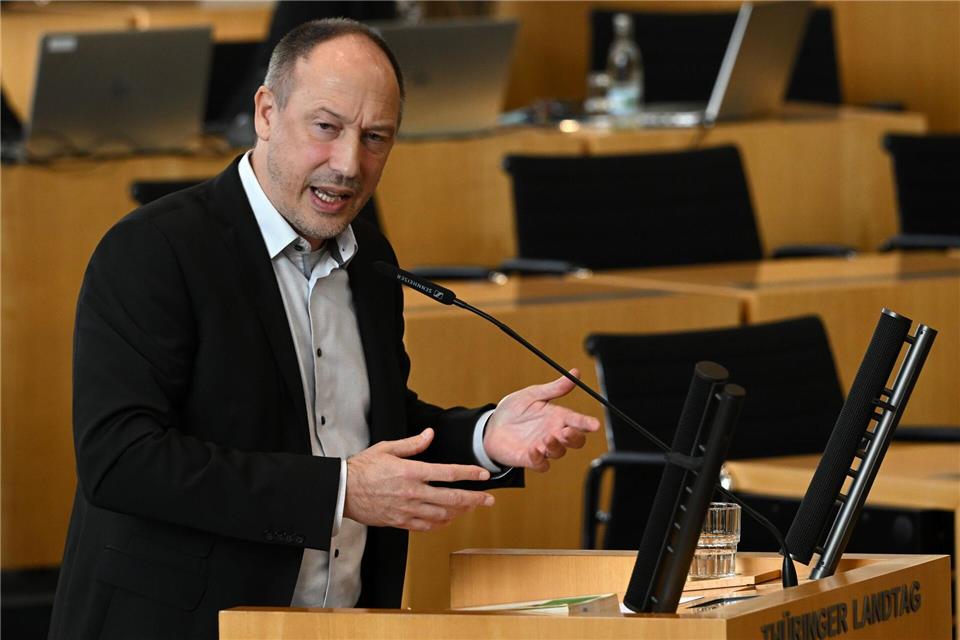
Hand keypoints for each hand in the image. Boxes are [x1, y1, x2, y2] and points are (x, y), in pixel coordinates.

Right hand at [344, 428, 494, 531]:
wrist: (342, 491)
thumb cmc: (362, 468)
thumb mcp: (386, 448)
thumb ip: (412, 444)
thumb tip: (430, 435)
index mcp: (411, 472)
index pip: (448, 473)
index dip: (469, 474)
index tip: (483, 476)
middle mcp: (412, 493)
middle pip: (452, 498)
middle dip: (474, 499)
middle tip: (489, 499)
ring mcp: (407, 510)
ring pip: (442, 515)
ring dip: (460, 512)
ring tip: (471, 507)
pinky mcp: (400, 522)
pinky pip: (427, 526)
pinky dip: (441, 524)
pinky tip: (448, 519)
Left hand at [483, 369, 600, 471]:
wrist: (491, 426)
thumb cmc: (513, 410)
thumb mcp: (532, 395)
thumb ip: (554, 388)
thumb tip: (575, 373)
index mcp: (557, 417)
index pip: (578, 421)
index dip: (587, 423)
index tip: (595, 424)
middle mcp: (553, 433)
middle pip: (575, 440)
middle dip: (575, 437)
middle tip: (567, 431)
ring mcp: (543, 447)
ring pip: (559, 452)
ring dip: (555, 446)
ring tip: (546, 438)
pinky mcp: (530, 459)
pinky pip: (541, 464)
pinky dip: (540, 459)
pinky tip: (534, 450)